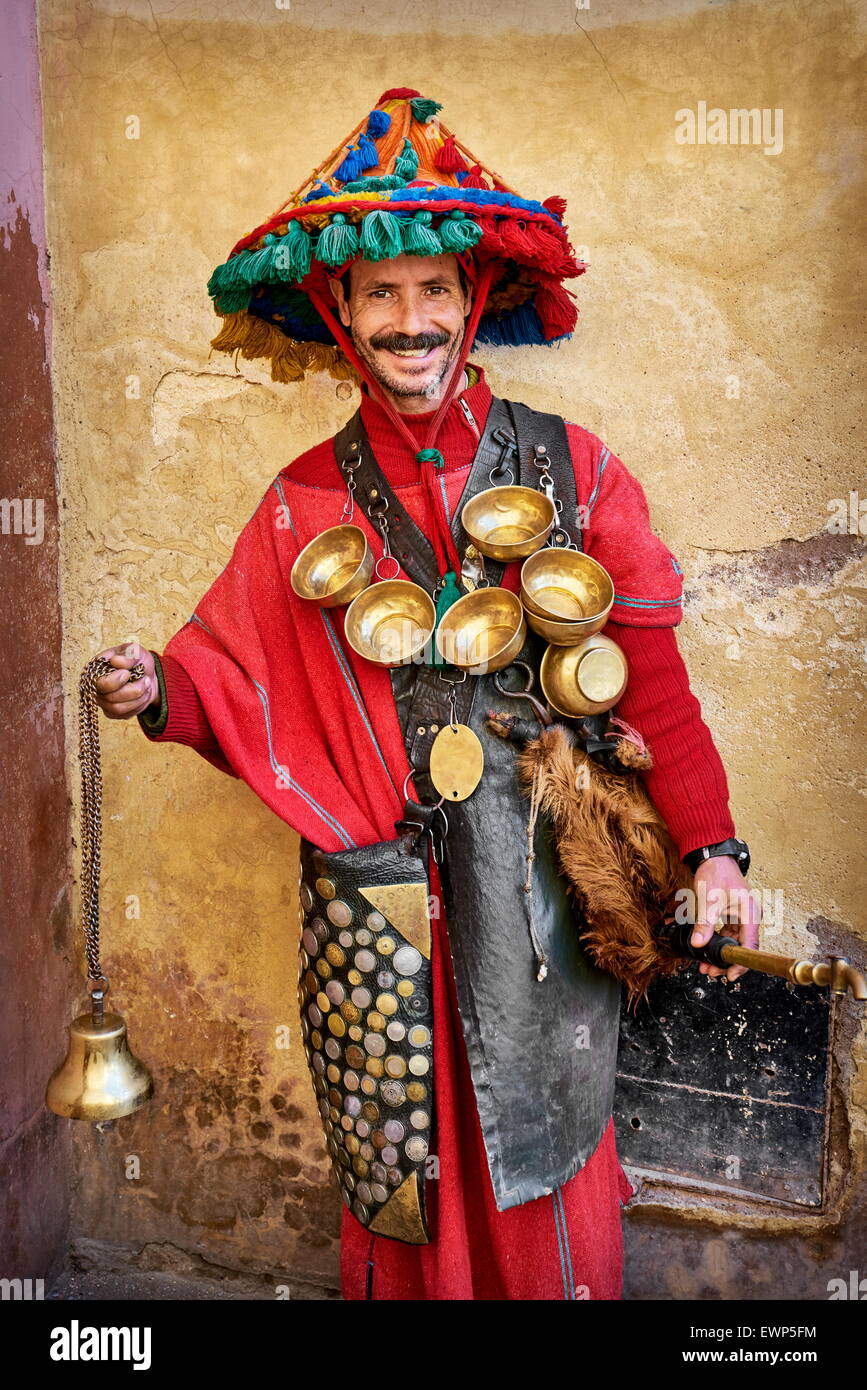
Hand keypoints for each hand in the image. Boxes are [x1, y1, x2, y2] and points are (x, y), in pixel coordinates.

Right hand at [93, 642, 158, 719]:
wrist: (146, 675)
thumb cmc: (138, 661)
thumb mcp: (137, 651)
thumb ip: (128, 654)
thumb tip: (115, 661)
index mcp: (95, 671)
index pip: (99, 684)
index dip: (115, 681)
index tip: (127, 673)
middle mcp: (95, 688)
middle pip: (110, 699)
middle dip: (133, 690)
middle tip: (145, 680)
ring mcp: (102, 702)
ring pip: (118, 709)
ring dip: (138, 698)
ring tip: (146, 685)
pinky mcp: (112, 712)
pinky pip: (125, 714)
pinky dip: (139, 705)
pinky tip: (143, 694)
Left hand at [689, 856, 761, 981]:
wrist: (713, 856)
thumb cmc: (716, 872)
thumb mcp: (709, 900)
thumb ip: (704, 923)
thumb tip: (698, 944)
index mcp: (750, 914)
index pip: (750, 946)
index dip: (740, 964)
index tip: (729, 976)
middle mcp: (750, 917)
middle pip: (741, 947)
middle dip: (725, 961)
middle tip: (709, 970)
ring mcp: (742, 916)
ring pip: (732, 942)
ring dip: (719, 953)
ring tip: (704, 963)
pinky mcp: (733, 915)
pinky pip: (727, 934)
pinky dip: (716, 941)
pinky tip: (704, 947)